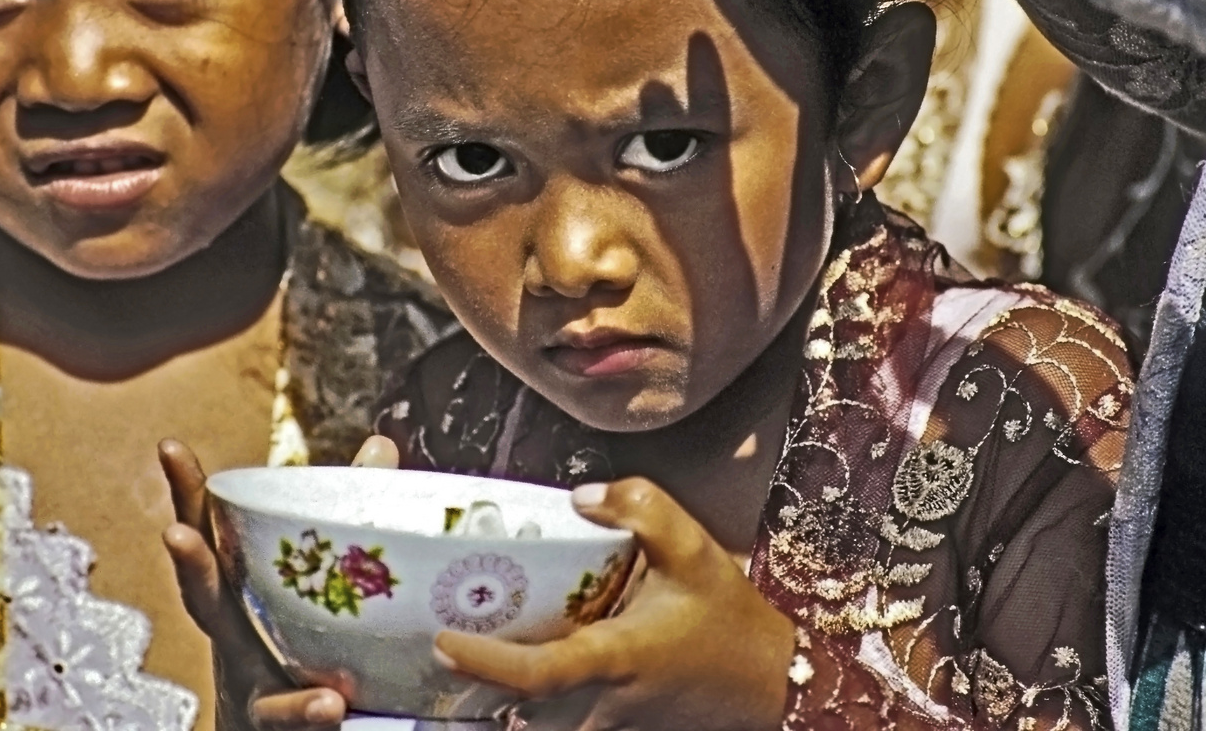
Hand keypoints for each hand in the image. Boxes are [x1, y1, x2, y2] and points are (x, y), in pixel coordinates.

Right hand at [160, 436, 399, 728]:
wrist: (289, 729)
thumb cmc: (301, 646)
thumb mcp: (319, 581)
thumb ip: (349, 512)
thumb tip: (380, 444)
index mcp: (244, 588)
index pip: (214, 533)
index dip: (189, 492)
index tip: (169, 446)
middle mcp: (235, 628)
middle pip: (203, 589)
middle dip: (188, 558)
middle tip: (174, 531)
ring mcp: (249, 675)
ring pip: (233, 650)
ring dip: (241, 647)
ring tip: (223, 615)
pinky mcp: (277, 720)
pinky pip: (289, 715)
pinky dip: (305, 710)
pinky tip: (328, 704)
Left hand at [433, 479, 794, 730]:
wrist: (771, 683)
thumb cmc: (728, 620)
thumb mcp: (695, 550)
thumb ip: (642, 508)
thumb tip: (579, 497)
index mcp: (616, 659)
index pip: (539, 674)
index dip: (487, 663)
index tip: (443, 642)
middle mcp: (602, 703)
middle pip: (518, 708)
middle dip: (474, 683)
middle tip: (434, 637)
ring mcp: (605, 725)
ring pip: (534, 722)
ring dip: (497, 694)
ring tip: (459, 650)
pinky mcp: (610, 730)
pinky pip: (555, 722)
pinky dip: (526, 700)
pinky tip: (505, 664)